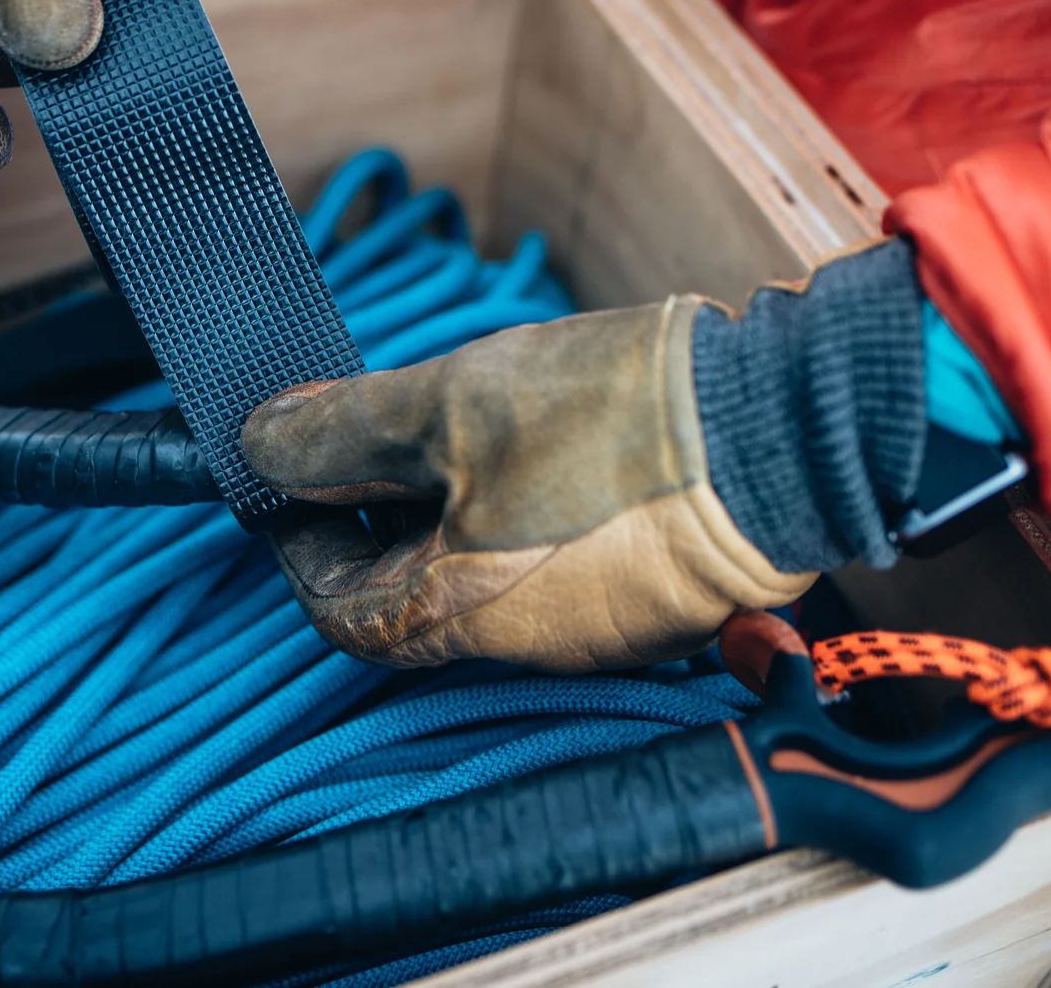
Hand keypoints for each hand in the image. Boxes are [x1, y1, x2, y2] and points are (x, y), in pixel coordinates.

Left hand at [243, 241, 927, 672]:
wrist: (790, 426)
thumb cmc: (619, 421)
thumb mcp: (448, 404)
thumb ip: (345, 432)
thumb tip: (261, 443)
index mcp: (464, 615)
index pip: (341, 613)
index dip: (301, 545)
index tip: (292, 481)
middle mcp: (532, 646)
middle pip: (418, 598)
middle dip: (383, 520)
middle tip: (379, 439)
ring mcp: (603, 630)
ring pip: (494, 581)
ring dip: (461, 511)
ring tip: (472, 425)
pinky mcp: (660, 600)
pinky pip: (566, 569)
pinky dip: (534, 516)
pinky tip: (556, 447)